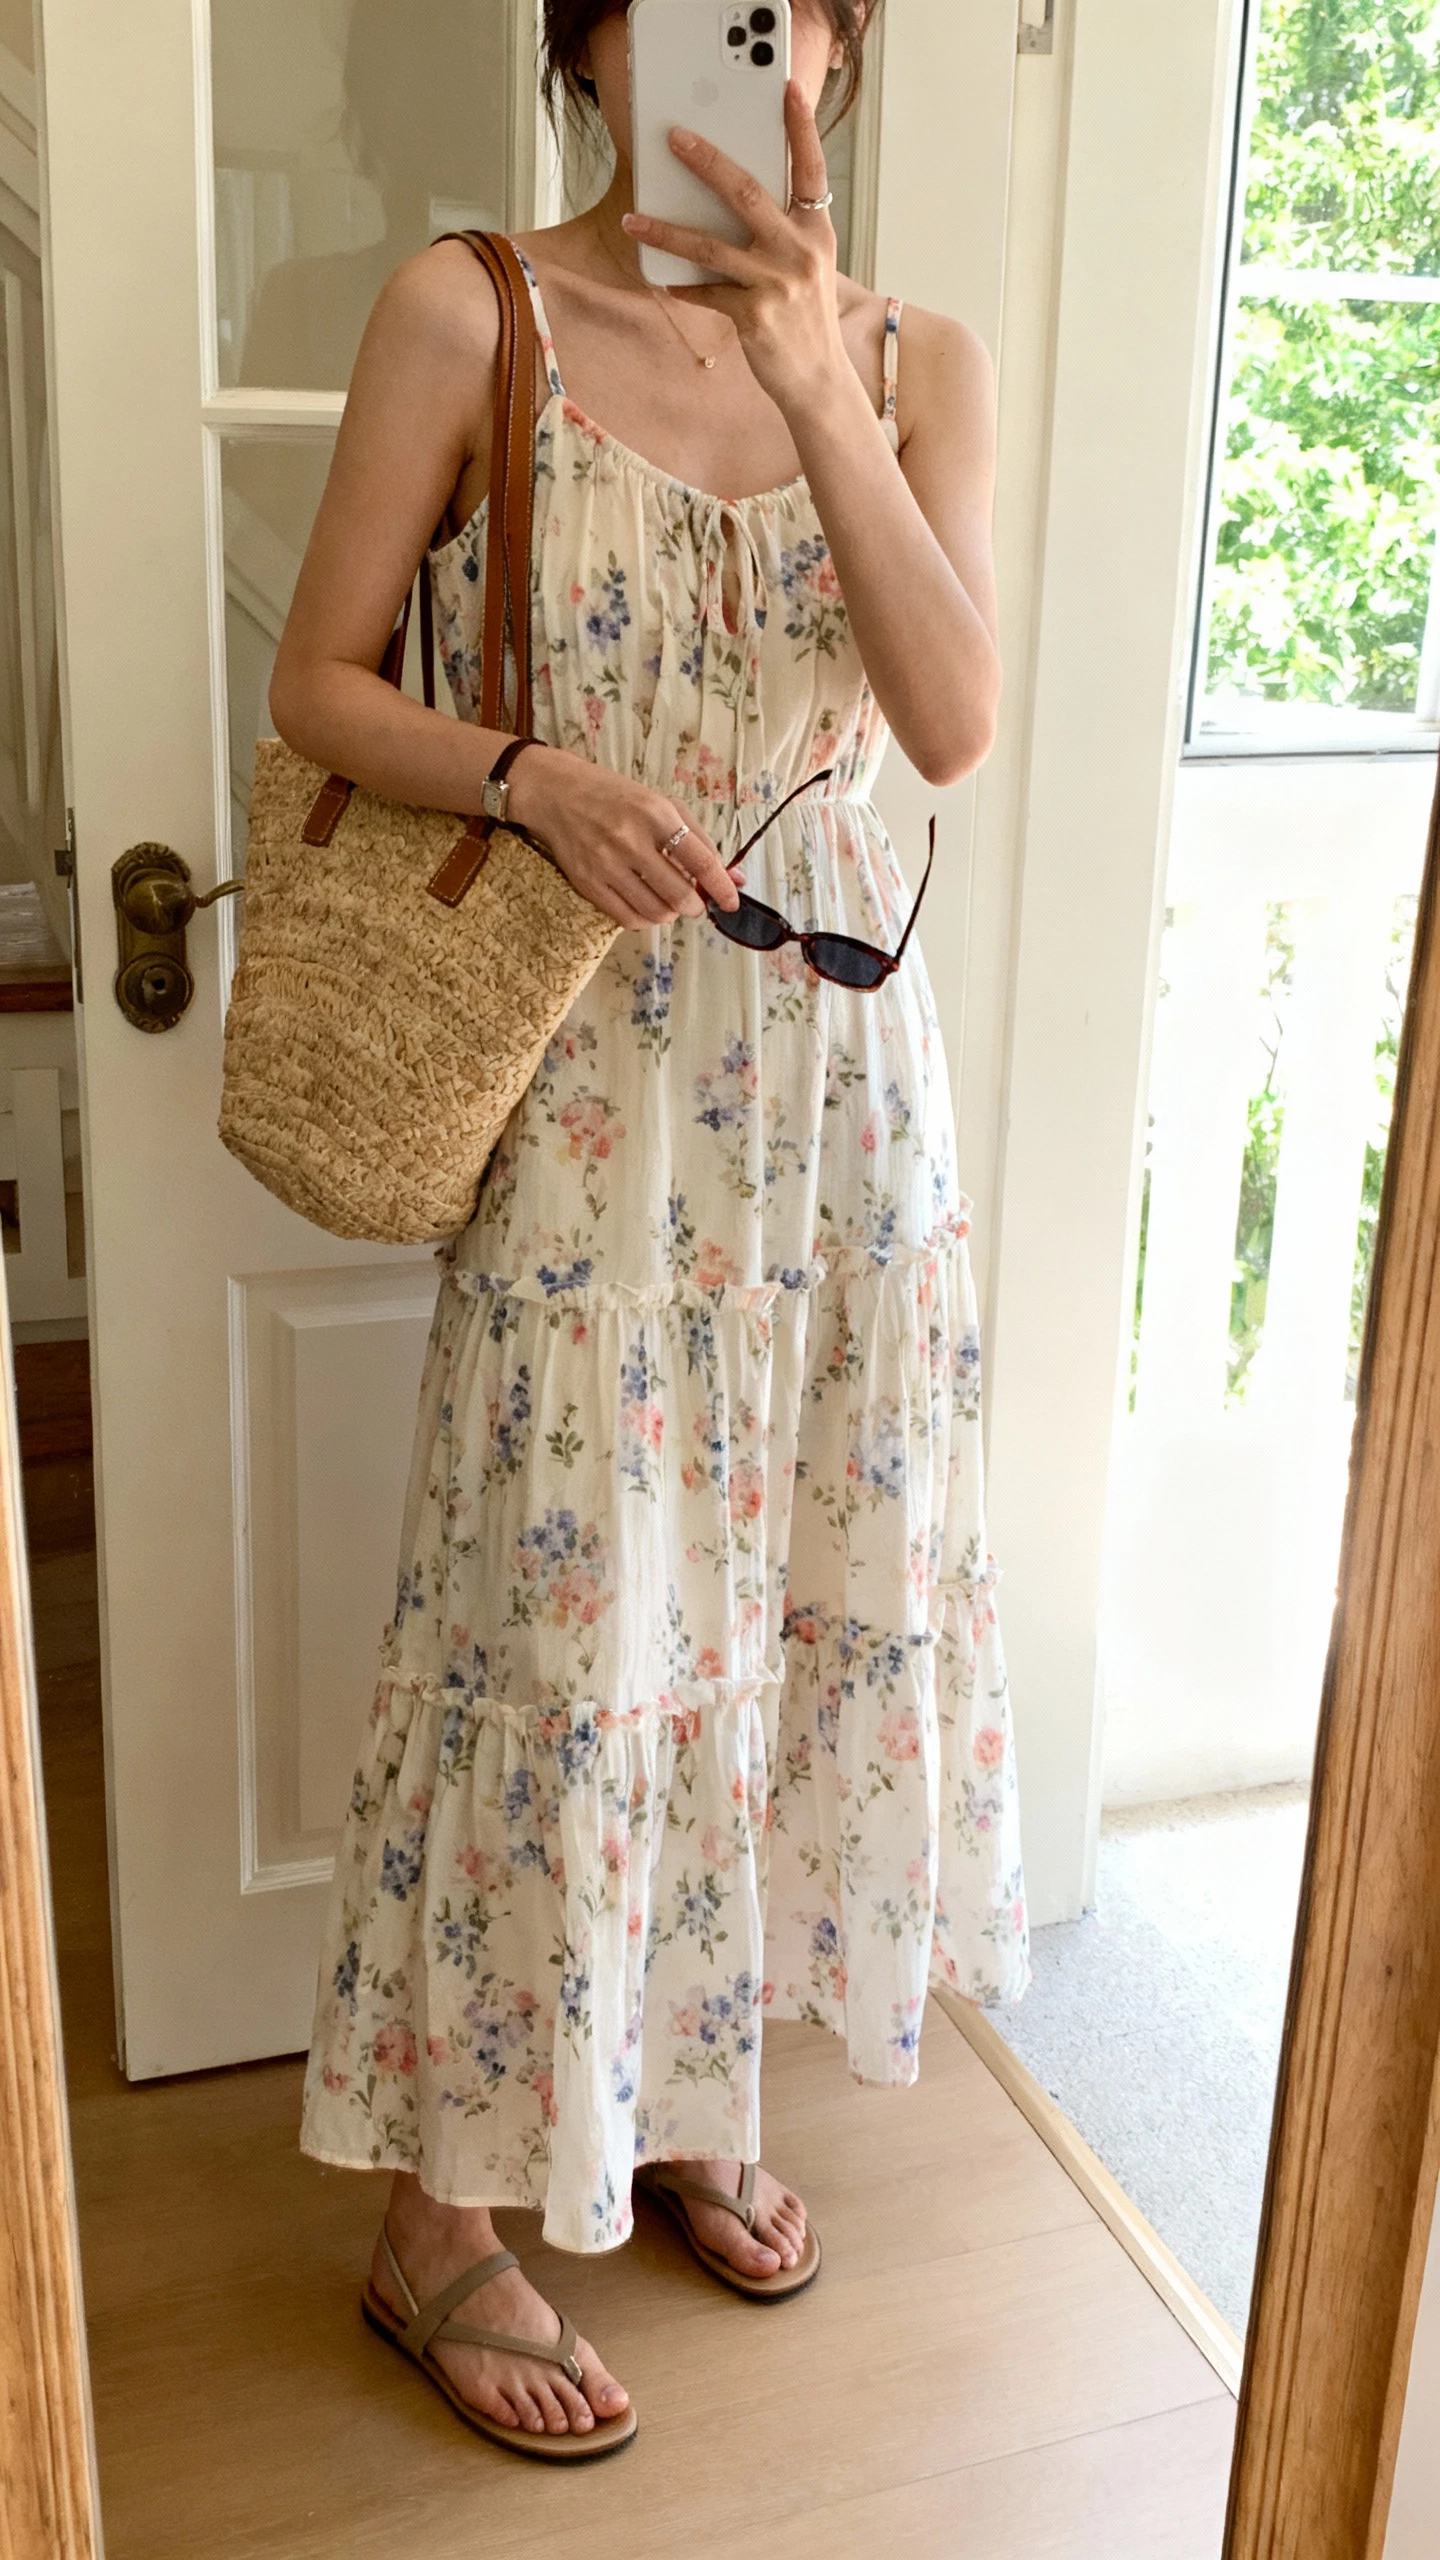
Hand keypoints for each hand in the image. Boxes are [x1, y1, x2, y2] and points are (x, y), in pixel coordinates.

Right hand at [506, 744, 740, 931]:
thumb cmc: (618, 799)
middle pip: (679, 894)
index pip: (700, 861)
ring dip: (671, 913)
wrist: (559, 794)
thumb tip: (735, 879)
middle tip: (694, 901)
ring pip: (655, 912)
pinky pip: (628, 918)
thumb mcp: (663, 806)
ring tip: (668, 901)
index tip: (731, 901)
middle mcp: (631, 840)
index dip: (721, 887)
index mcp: (656, 814)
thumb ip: (700, 841)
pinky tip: (646, 904)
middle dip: (695, 905)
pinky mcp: (588, 883)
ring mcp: (606, 864)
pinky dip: (646, 919)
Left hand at [620, 82, 845, 416]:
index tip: (788, 89)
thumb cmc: (806, 319)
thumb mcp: (807, 266)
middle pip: (746, 192)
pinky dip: (682, 285)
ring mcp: (776, 284)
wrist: (819, 380)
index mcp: (816, 231)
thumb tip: (732, 197)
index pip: (811, 168)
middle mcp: (799, 252)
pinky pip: (706, 292)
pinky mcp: (754, 317)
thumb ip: (782, 230)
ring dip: (666, 230)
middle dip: (707, 160)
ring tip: (633, 218)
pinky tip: (663, 279)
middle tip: (676, 138)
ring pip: (711, 245)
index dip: (800, 127)